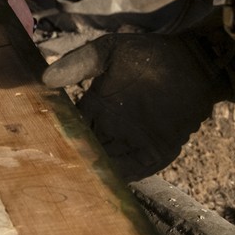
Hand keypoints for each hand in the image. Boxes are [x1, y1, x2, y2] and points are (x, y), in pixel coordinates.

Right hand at [40, 31, 234, 180]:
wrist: (194, 64)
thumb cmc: (149, 54)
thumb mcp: (109, 51)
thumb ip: (78, 63)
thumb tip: (45, 80)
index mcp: (94, 106)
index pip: (69, 127)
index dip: (56, 137)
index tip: (40, 147)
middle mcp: (110, 128)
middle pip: (84, 151)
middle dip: (71, 161)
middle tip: (52, 174)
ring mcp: (133, 142)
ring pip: (106, 164)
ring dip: (93, 173)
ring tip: (75, 183)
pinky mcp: (156, 153)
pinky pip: (134, 171)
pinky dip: (120, 179)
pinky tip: (106, 184)